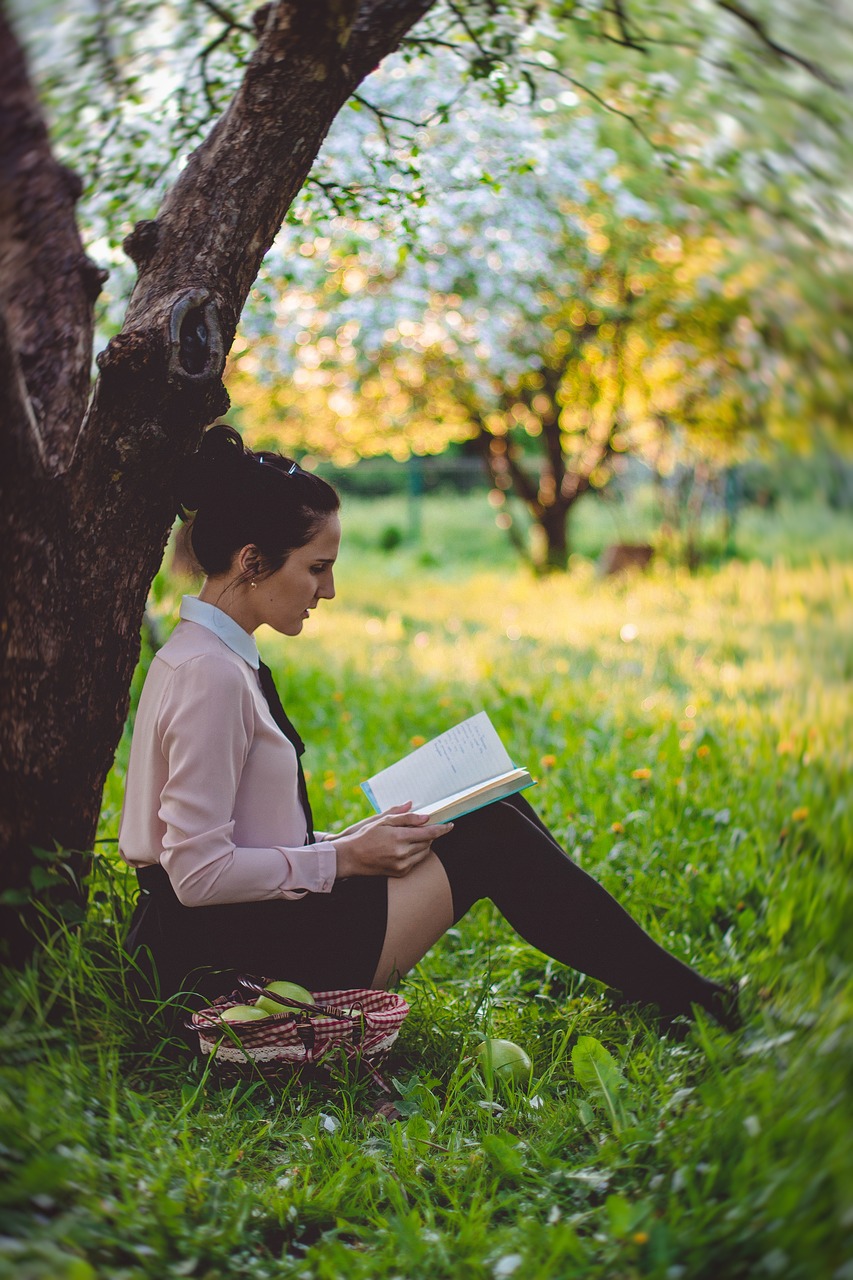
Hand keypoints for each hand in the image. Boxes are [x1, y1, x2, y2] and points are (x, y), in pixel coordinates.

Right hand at [332, 802, 453, 878]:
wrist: (351, 858)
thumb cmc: (365, 836)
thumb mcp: (383, 821)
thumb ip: (405, 817)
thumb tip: (425, 816)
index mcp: (399, 838)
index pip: (429, 833)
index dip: (442, 829)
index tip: (450, 825)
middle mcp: (402, 853)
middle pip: (428, 842)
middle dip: (429, 834)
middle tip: (423, 827)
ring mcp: (402, 865)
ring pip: (424, 853)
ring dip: (424, 844)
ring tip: (411, 837)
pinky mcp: (400, 873)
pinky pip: (416, 862)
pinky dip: (415, 853)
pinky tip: (405, 847)